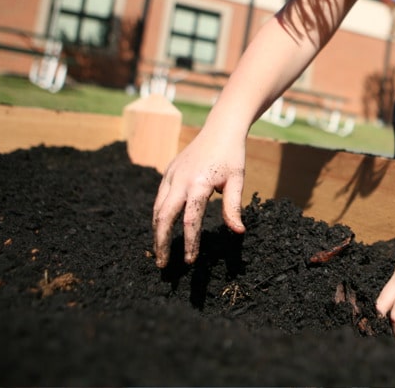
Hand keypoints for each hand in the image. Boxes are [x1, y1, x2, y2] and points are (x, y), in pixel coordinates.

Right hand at [151, 127, 246, 266]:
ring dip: (157, 232)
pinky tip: (161, 229)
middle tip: (163, 265)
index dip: (190, 242)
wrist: (220, 128)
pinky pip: (159, 199)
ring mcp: (171, 175)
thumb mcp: (237, 180)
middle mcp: (181, 180)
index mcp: (199, 183)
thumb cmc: (232, 156)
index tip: (190, 261)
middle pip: (164, 217)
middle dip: (161, 242)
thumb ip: (233, 207)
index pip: (191, 220)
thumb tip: (238, 232)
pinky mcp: (168, 172)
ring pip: (157, 209)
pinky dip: (158, 216)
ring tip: (160, 252)